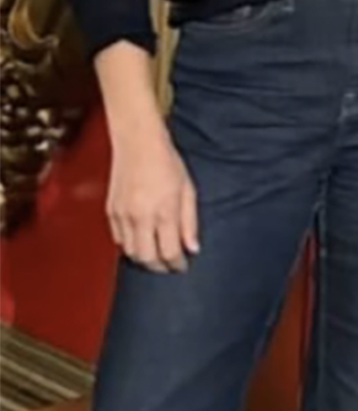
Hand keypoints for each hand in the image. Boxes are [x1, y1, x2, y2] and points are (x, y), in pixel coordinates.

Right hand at [106, 122, 199, 271]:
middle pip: (147, 259)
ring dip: (144, 259)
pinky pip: (118, 240)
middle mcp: (140, 217)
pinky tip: (141, 243)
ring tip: (156, 257)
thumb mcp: (188, 190)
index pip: (169, 252)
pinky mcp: (110, 211)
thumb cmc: (167, 162)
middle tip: (169, 266)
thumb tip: (193, 248)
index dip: (177, 265)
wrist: (137, 143)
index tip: (182, 266)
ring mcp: (122, 215)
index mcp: (163, 212)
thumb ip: (190, 222)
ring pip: (130, 253)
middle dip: (160, 267)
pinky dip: (130, 247)